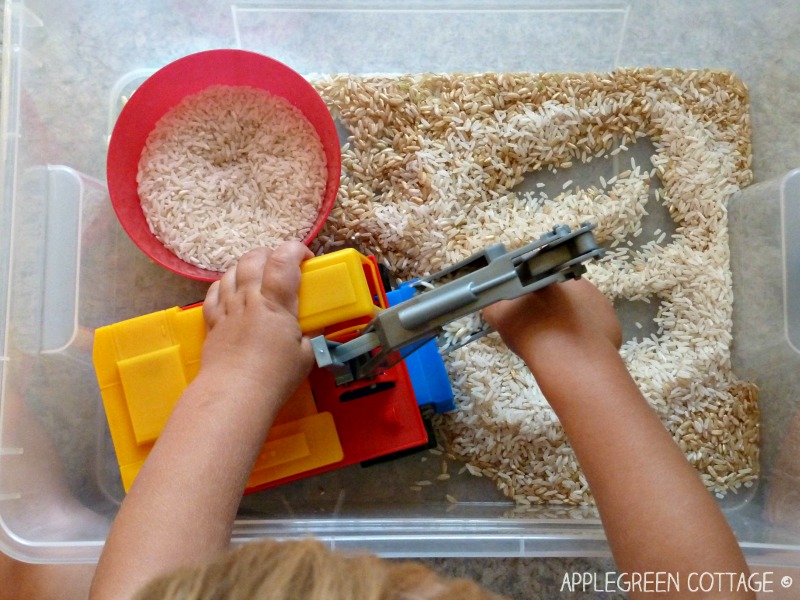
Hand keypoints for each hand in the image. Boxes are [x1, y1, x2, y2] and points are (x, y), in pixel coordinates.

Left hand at [201, 241, 314, 402]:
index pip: (284, 260)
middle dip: (270, 254)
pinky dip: (225, 283)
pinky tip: (232, 289)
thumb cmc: (275, 377)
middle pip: (254, 258)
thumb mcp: (306, 356)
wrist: (234, 394)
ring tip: (258, 276)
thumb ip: (309, 336)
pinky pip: (214, 291)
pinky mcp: (212, 321)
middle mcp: (249, 298)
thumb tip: (311, 331)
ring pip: (232, 270)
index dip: (296, 250)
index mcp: (276, 303)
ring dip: (247, 266)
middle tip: (282, 266)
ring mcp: (227, 308)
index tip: (307, 258)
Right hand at [482, 277, 621, 365]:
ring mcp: (598, 301)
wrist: (567, 357)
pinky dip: (589, 335)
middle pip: (563, 292)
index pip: (539, 279)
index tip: (528, 310)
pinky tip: (578, 349)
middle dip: (554, 307)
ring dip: (572, 320)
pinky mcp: (611, 320)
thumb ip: (493, 303)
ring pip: (582, 309)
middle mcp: (575, 281)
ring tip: (560, 342)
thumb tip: (489, 299)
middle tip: (542, 328)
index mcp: (548, 275)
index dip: (533, 294)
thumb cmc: (530, 332)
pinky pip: (597, 326)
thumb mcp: (499, 315)